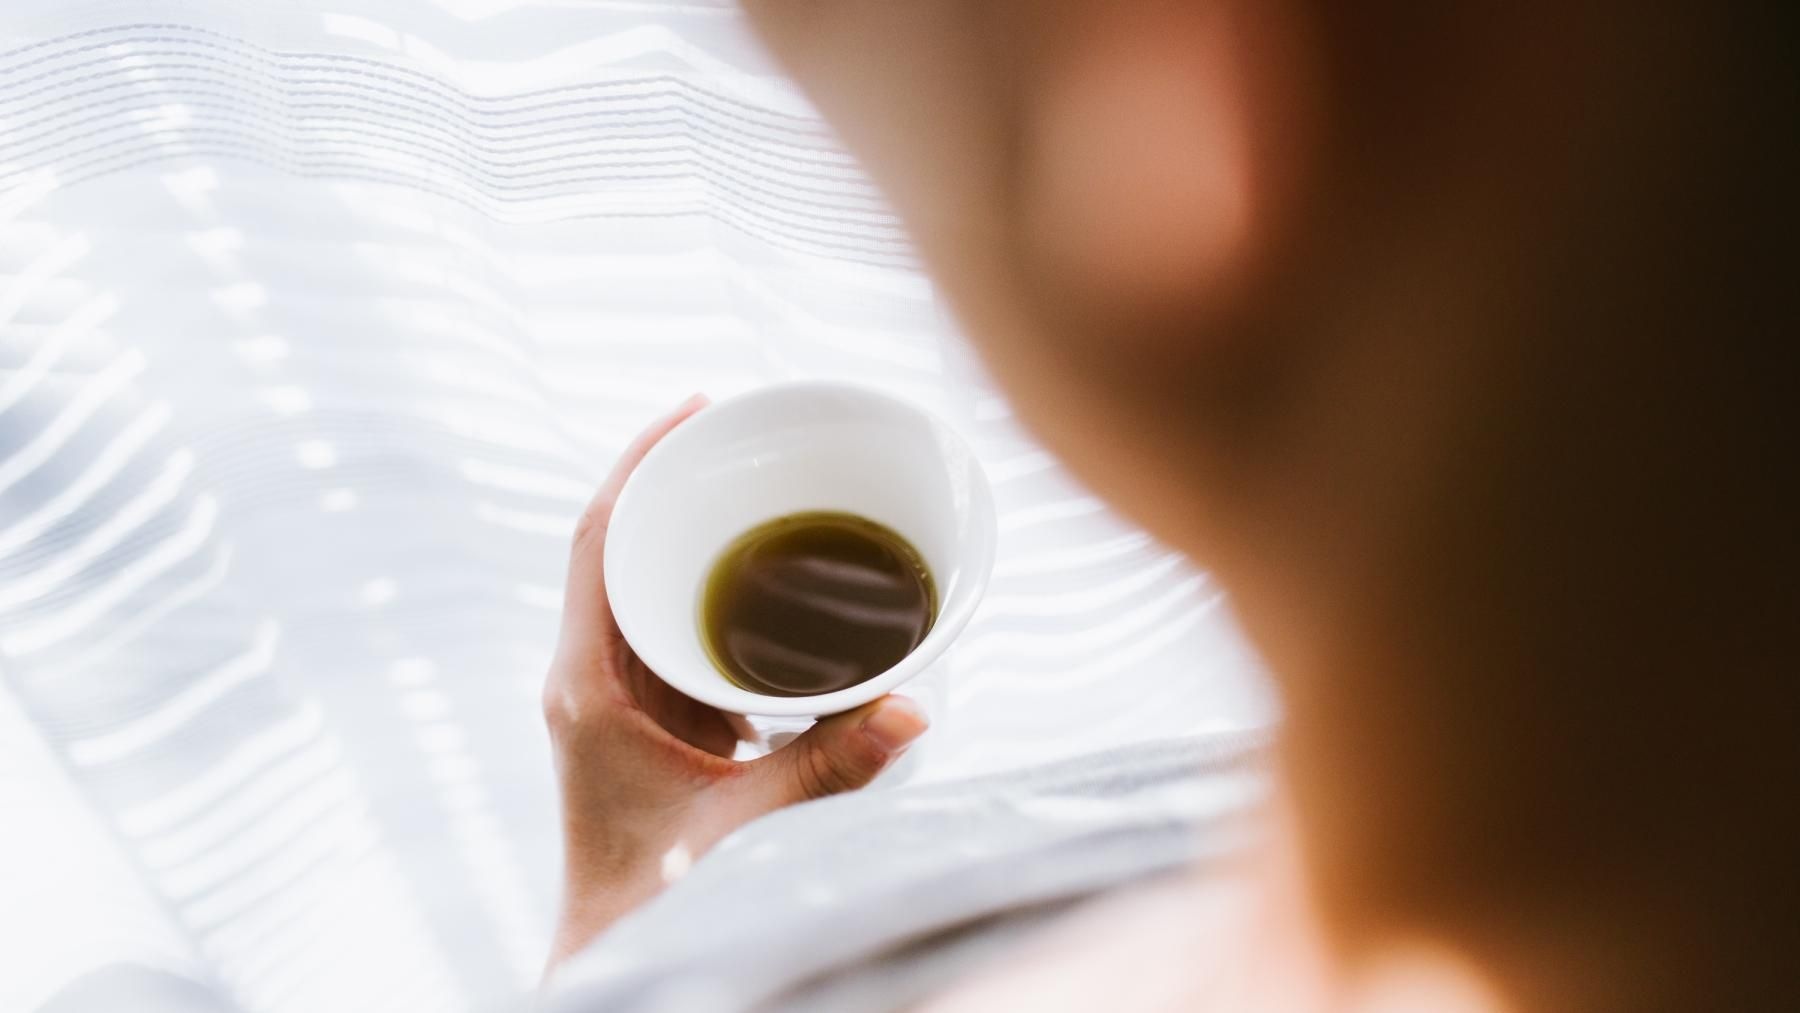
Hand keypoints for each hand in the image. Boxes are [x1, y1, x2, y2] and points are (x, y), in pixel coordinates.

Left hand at [542, 394, 928, 974]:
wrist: (614, 949)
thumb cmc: (649, 898)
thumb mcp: (737, 828)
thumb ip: (823, 771)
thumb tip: (913, 710)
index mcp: (588, 683)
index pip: (596, 540)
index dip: (638, 463)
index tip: (692, 407)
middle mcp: (596, 676)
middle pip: (624, 544)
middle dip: (680, 482)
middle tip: (747, 431)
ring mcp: (623, 694)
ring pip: (653, 582)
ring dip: (702, 533)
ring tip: (766, 485)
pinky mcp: (656, 717)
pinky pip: (683, 625)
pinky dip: (724, 590)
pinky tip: (777, 583)